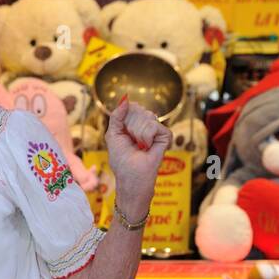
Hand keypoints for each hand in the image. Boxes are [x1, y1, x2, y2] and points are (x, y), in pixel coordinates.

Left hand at [105, 95, 172, 219]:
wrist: (131, 179)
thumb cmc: (121, 161)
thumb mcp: (113, 135)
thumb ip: (117, 116)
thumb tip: (125, 98)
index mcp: (134, 124)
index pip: (132, 107)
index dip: (126, 116)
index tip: (123, 132)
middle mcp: (146, 125)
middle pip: (140, 110)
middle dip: (131, 126)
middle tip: (132, 142)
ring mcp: (156, 131)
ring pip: (148, 117)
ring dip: (139, 133)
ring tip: (139, 146)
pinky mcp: (165, 137)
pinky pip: (156, 126)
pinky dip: (148, 137)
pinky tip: (147, 147)